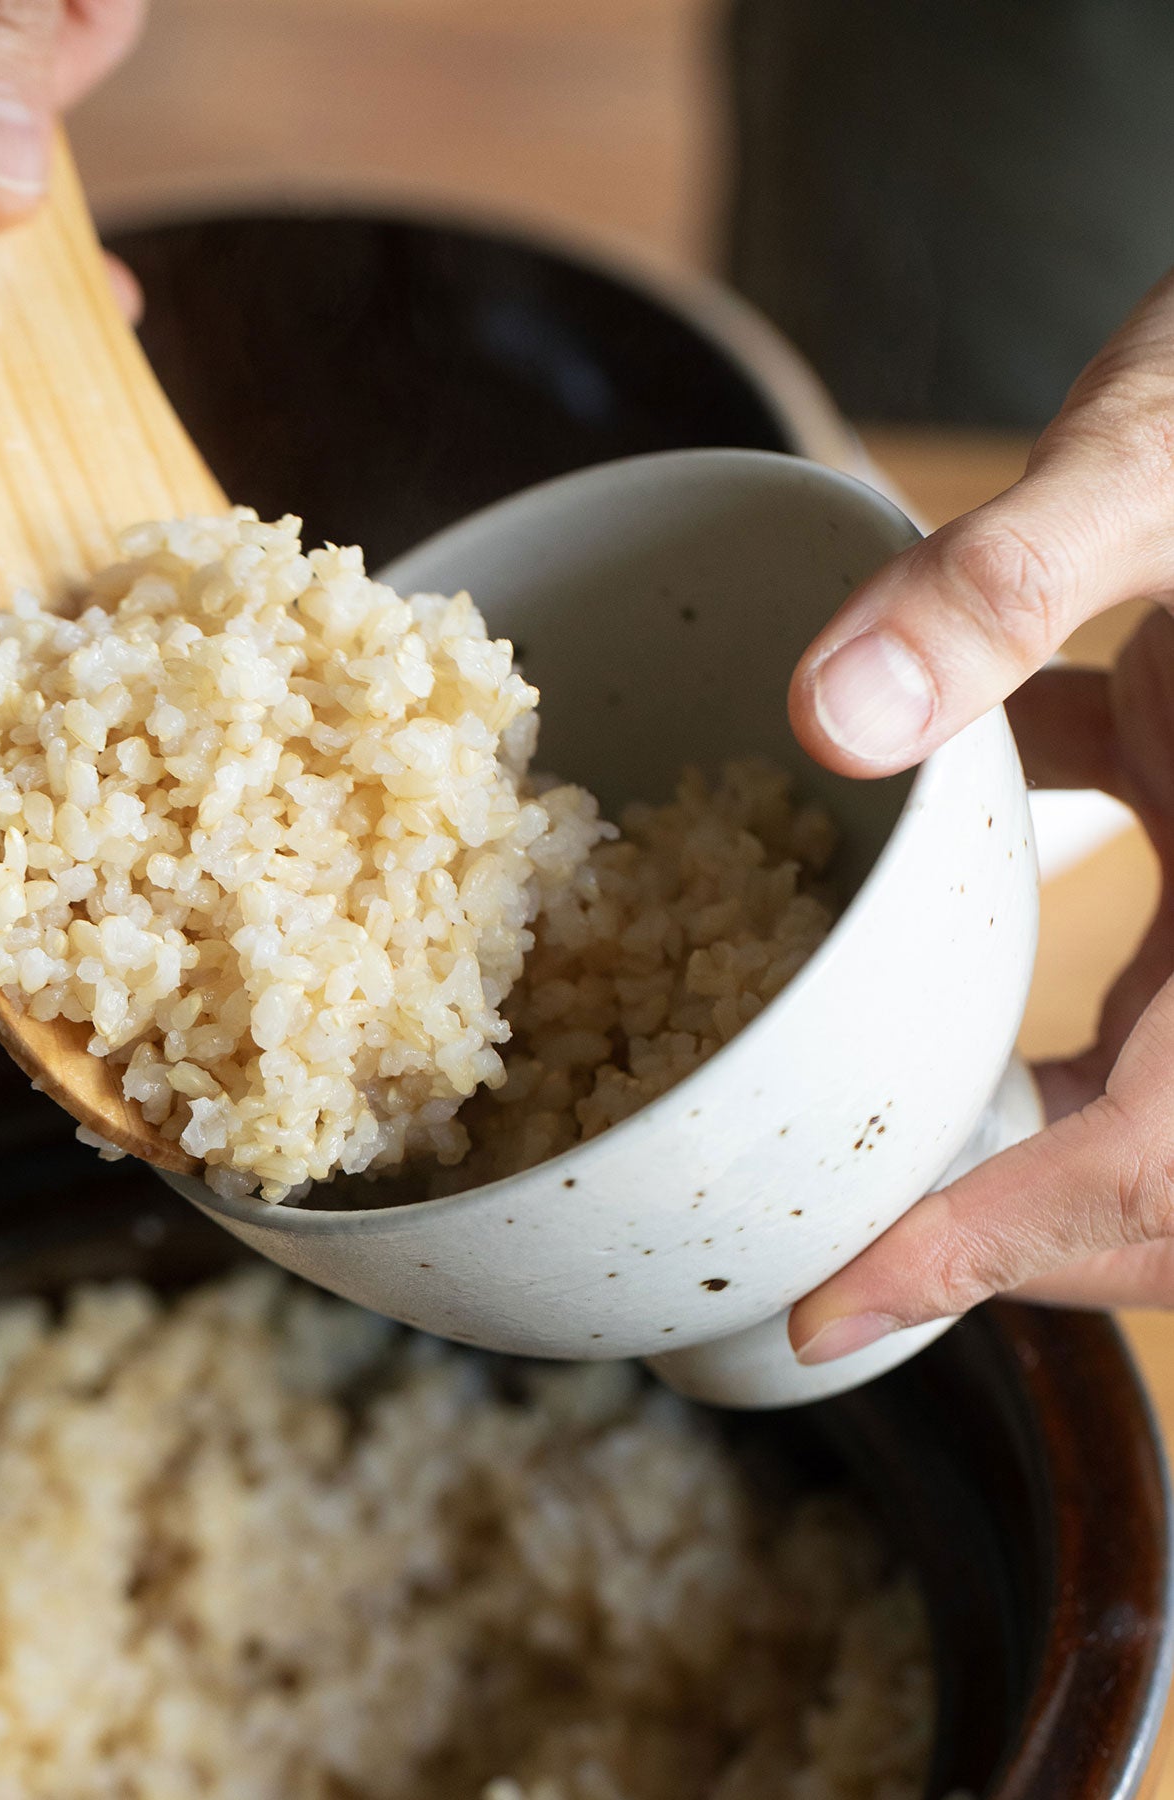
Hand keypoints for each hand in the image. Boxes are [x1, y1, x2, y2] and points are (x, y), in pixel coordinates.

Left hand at [786, 271, 1173, 1363]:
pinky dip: (1033, 981)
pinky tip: (936, 919)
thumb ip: (1010, 582)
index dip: (1000, 1250)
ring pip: (1168, 1083)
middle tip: (839, 1263)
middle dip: (1017, 1241)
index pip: (1163, 1148)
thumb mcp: (1163, 462)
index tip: (838, 1309)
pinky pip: (1146, 952)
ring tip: (873, 1158)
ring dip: (1026, 1138)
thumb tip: (828, 717)